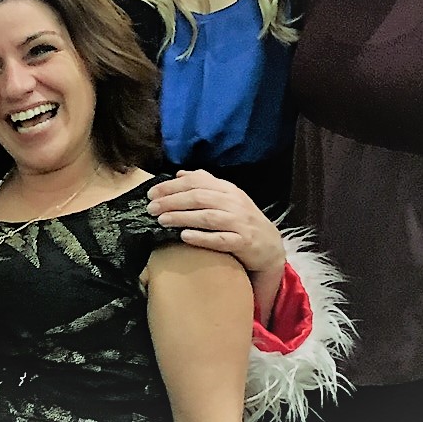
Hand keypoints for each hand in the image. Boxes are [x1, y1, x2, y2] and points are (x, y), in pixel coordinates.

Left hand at [148, 170, 284, 275]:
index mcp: (228, 190)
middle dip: (172, 201)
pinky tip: (184, 237)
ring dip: (182, 217)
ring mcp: (240, 223)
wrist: (271, 247)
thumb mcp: (228, 199)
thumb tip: (180, 174)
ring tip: (162, 220)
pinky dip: (202, 237)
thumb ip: (206, 185)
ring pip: (208, 217)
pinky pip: (220, 239)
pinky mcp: (243, 243)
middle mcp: (234, 203)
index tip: (152, 193)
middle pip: (199, 197)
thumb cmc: (243, 222)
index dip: (172, 186)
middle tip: (151, 208)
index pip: (198, 181)